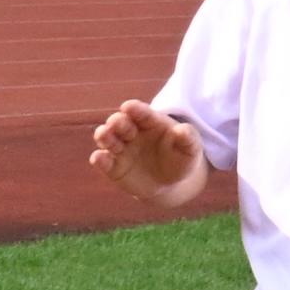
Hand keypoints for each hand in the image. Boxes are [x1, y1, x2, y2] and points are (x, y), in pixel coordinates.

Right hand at [89, 96, 208, 203]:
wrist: (171, 183)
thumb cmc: (181, 159)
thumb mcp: (190, 150)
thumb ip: (188, 139)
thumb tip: (182, 130)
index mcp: (150, 122)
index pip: (141, 112)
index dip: (135, 109)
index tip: (129, 107)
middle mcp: (131, 132)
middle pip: (120, 122)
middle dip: (117, 121)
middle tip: (117, 123)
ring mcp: (120, 148)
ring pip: (107, 138)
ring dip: (104, 135)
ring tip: (103, 135)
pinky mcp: (112, 166)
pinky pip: (103, 161)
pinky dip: (99, 159)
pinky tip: (99, 158)